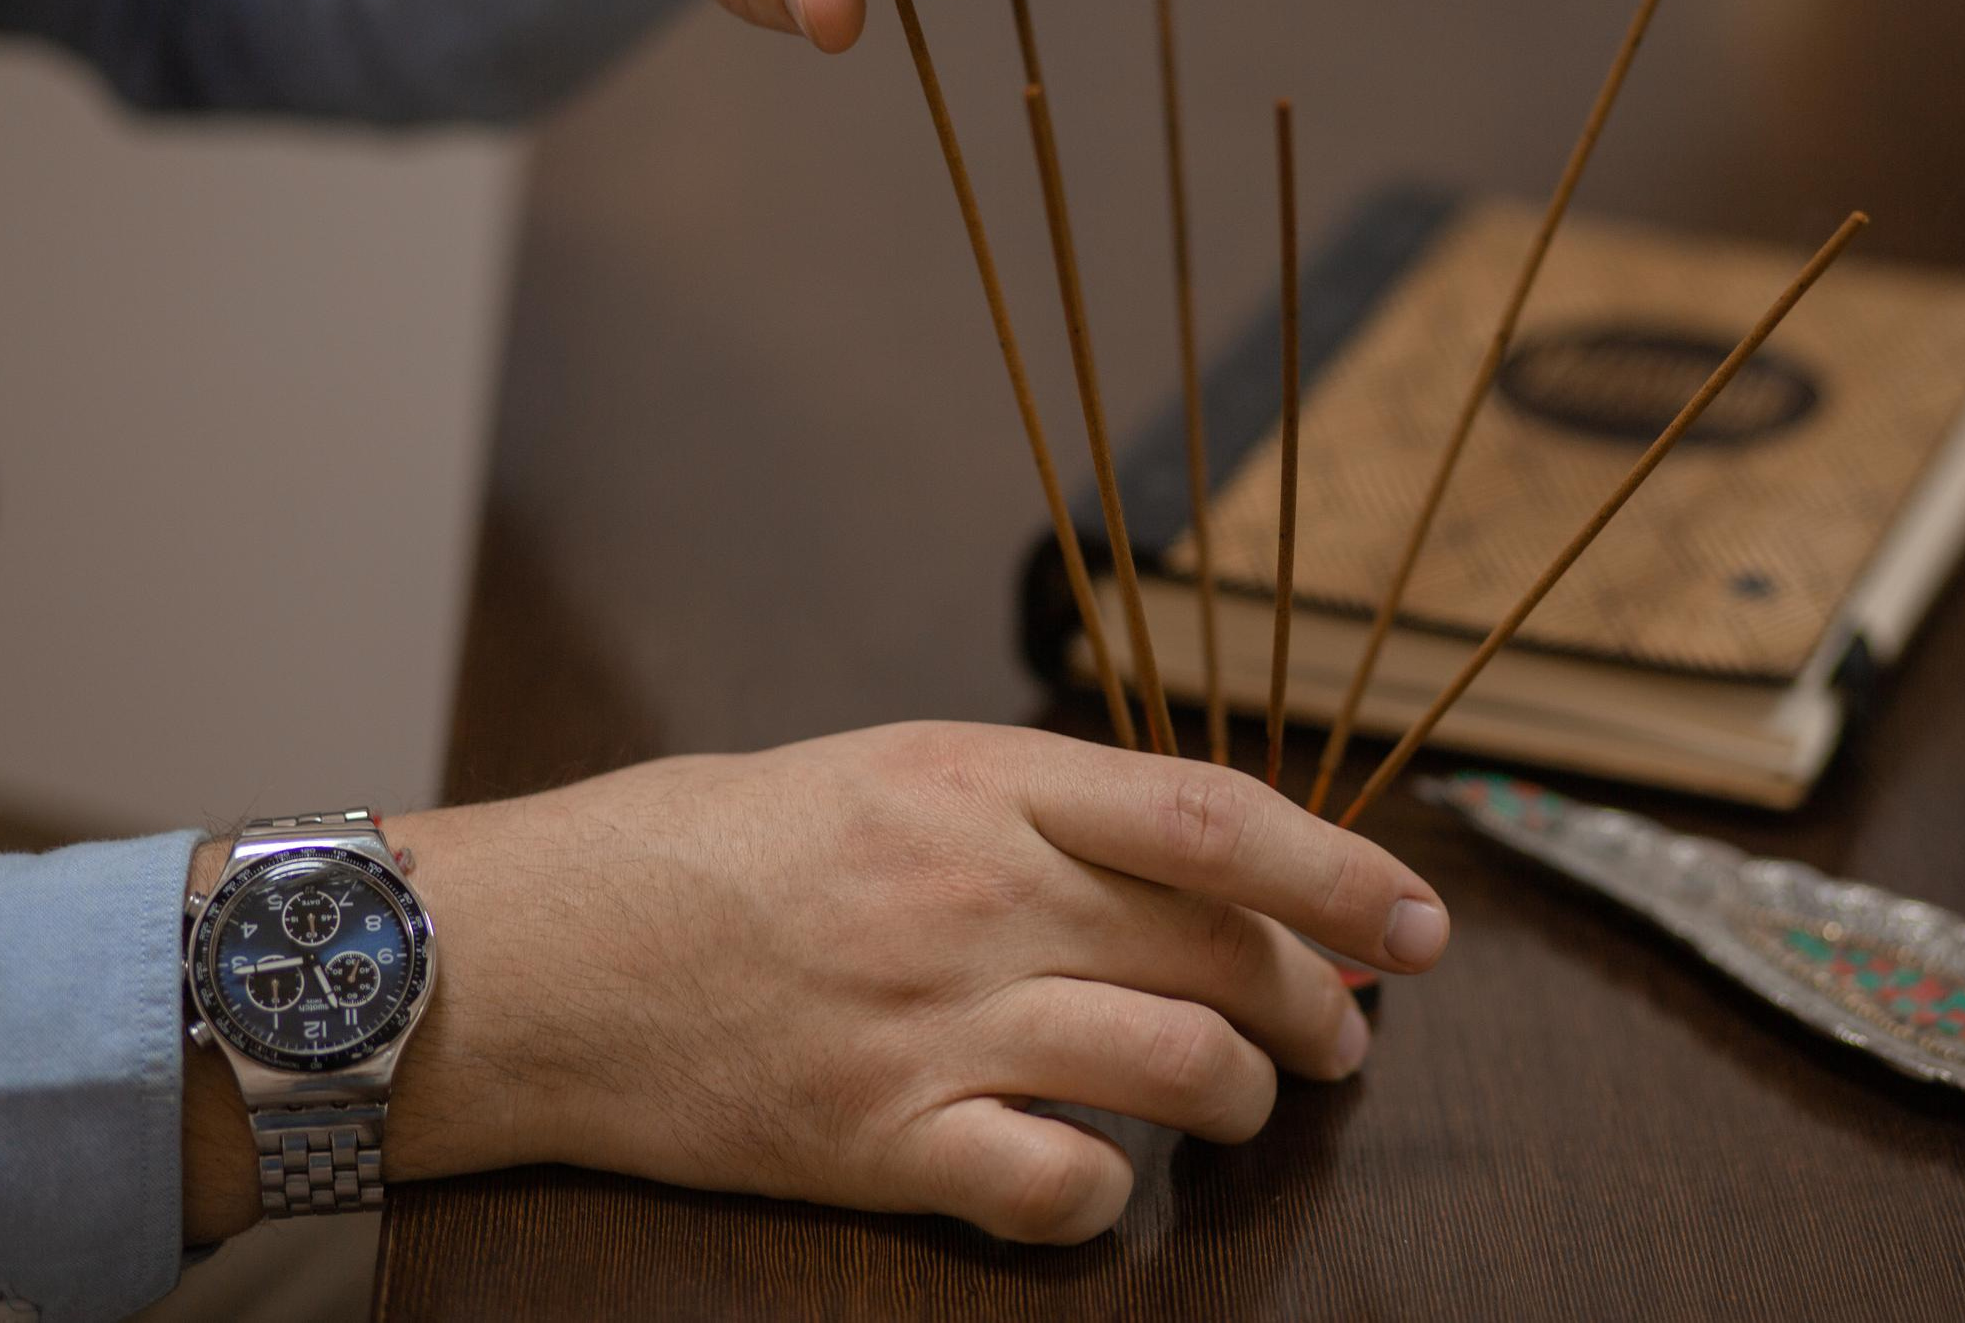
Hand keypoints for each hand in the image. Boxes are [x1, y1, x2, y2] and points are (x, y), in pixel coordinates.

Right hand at [183, 725, 1449, 1245]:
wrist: (545, 950)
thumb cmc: (721, 850)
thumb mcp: (893, 770)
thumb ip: (1046, 808)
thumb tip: (1206, 857)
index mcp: (981, 784)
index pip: (1214, 819)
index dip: (1340, 873)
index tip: (1418, 920)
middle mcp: (973, 894)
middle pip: (1222, 948)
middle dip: (1322, 998)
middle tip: (1346, 1030)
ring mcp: (930, 1022)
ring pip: (1178, 1067)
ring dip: (1249, 1097)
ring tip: (1252, 1105)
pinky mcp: (878, 1141)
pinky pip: (1059, 1185)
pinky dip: (1112, 1194)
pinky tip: (1104, 1179)